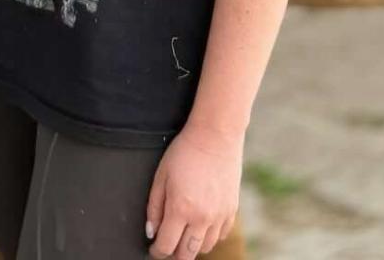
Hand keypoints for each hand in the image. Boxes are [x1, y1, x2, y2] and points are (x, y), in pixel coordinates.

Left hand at [146, 122, 242, 258]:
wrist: (215, 136)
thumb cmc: (185, 151)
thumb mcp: (161, 175)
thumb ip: (154, 207)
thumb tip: (151, 231)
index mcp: (181, 208)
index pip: (166, 246)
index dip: (157, 251)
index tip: (154, 248)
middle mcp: (202, 217)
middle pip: (186, 254)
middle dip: (173, 254)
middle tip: (167, 244)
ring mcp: (219, 216)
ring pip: (204, 248)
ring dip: (192, 245)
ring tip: (184, 232)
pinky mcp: (231, 210)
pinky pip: (220, 236)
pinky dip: (209, 235)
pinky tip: (201, 223)